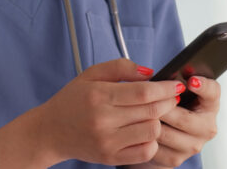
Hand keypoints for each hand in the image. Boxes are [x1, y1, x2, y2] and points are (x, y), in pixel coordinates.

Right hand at [31, 58, 181, 166]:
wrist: (50, 131)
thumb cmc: (72, 100)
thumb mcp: (90, 75)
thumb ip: (120, 68)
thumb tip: (149, 72)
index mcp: (99, 95)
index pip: (144, 92)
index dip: (165, 88)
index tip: (176, 84)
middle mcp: (103, 120)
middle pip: (151, 111)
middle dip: (168, 102)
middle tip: (171, 97)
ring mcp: (108, 142)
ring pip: (152, 131)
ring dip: (159, 120)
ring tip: (154, 113)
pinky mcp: (111, 157)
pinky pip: (145, 151)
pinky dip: (151, 140)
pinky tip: (145, 131)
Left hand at [143, 75, 220, 167]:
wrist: (161, 138)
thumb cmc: (168, 107)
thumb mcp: (174, 92)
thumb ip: (173, 81)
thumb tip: (165, 75)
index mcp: (209, 105)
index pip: (213, 93)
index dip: (203, 86)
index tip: (191, 81)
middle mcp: (206, 127)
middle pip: (184, 118)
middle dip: (162, 108)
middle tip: (146, 99)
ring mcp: (193, 145)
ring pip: (166, 133)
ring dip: (149, 123)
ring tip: (136, 113)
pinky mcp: (176, 158)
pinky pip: (155, 147)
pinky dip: (143, 137)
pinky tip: (135, 129)